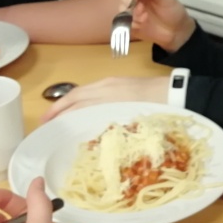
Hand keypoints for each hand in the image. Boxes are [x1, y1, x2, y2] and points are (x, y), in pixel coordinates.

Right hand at [41, 76, 167, 122]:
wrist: (178, 94)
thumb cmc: (157, 114)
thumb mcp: (132, 125)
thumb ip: (111, 129)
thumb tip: (91, 140)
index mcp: (108, 97)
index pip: (77, 107)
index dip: (60, 118)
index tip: (47, 128)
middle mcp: (106, 87)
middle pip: (75, 97)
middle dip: (57, 109)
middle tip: (44, 123)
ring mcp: (112, 83)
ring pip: (82, 91)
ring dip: (66, 102)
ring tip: (55, 115)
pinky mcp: (119, 82)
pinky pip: (92, 89)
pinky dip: (80, 98)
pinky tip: (78, 107)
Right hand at [119, 0, 195, 52]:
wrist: (176, 31)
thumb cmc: (172, 11)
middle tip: (141, 7)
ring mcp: (130, 10)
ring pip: (121, 8)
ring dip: (132, 13)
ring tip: (145, 18)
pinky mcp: (129, 23)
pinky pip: (124, 22)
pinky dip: (132, 23)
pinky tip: (142, 24)